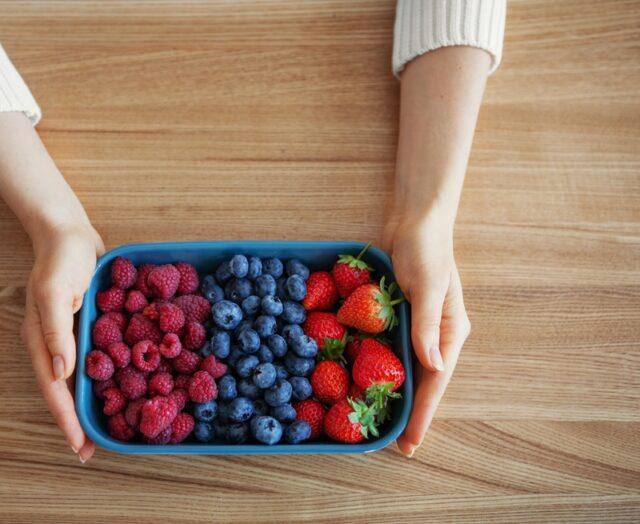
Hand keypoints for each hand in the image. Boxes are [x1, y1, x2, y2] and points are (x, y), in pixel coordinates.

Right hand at [20, 221, 104, 461]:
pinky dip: (105, 376)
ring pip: (80, 379)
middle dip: (76, 421)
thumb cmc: (60, 258)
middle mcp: (53, 344)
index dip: (66, 419)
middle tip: (92, 450)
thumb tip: (61, 373)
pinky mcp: (87, 326)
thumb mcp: (54, 292)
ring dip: (90, 403)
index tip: (79, 446)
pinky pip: (95, 358)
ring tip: (107, 427)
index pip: (53, 390)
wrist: (68, 231)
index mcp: (40, 340)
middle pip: (64, 392)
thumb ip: (55, 331)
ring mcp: (69, 336)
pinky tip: (122, 386)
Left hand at [381, 208, 470, 457]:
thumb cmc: (426, 249)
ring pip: (404, 369)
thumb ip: (426, 325)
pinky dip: (378, 366)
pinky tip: (362, 380)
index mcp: (449, 332)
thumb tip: (433, 367)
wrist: (415, 219)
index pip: (435, 383)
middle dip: (409, 413)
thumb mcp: (427, 286)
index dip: (422, 415)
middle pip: (422, 382)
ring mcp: (416, 326)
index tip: (410, 445)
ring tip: (378, 422)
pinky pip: (388, 347)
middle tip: (394, 445)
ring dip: (394, 394)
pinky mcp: (398, 316)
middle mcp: (435, 335)